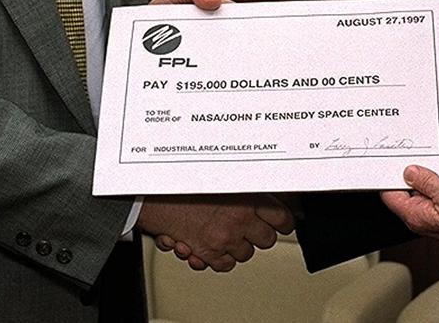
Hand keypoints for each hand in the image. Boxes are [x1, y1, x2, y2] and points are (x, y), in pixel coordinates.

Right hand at [138, 194, 293, 271]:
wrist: (155, 192)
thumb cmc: (185, 180)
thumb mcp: (223, 174)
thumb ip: (246, 185)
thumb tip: (267, 192)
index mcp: (247, 196)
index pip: (282, 218)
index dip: (283, 222)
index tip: (281, 222)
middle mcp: (239, 219)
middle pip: (267, 239)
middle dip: (260, 234)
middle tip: (253, 228)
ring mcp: (225, 237)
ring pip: (247, 253)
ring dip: (240, 245)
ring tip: (229, 233)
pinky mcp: (208, 252)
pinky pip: (226, 264)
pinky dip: (223, 258)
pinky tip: (217, 245)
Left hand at [380, 147, 438, 252]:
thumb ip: (426, 181)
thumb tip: (409, 173)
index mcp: (417, 215)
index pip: (391, 195)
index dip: (389, 177)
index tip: (393, 162)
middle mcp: (426, 217)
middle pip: (415, 188)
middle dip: (423, 169)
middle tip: (427, 153)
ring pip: (437, 187)